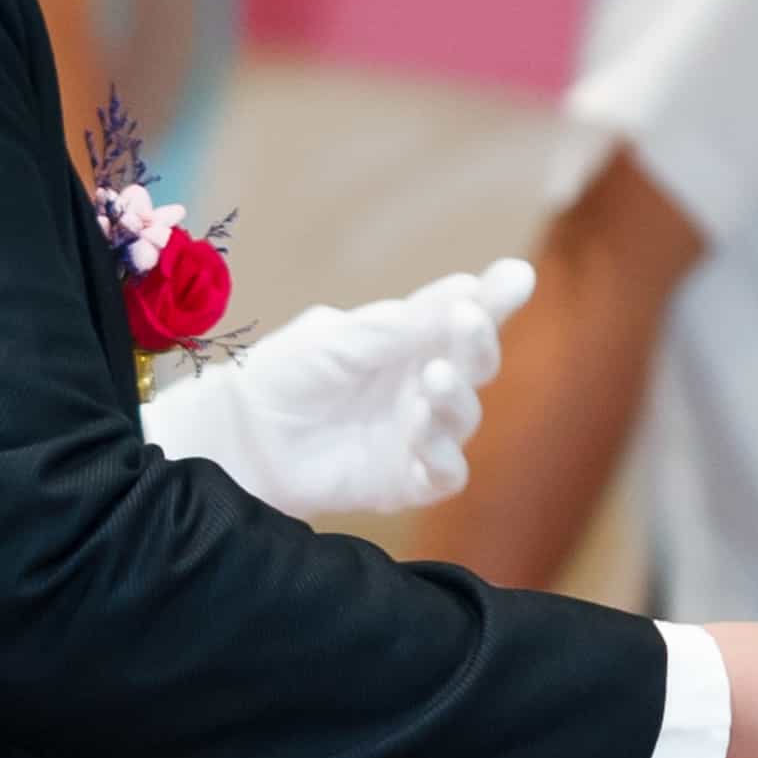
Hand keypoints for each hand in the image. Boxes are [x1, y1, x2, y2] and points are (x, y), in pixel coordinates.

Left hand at [143, 257, 530, 524]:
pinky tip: (422, 433)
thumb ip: (400, 326)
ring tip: (434, 378)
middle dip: (479, 342)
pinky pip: (445, 473)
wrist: (240, 437)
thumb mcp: (339, 338)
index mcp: (410, 341)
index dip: (494, 298)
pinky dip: (443, 454)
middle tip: (468, 321)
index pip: (462, 316)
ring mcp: (418, 434)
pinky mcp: (406, 480)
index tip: (517, 277)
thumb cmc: (286, 374)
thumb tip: (467, 291)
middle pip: (475, 364)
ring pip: (465, 417)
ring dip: (457, 397)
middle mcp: (423, 385)